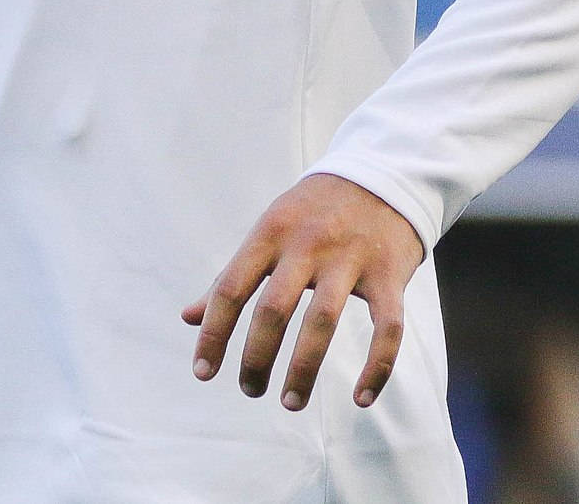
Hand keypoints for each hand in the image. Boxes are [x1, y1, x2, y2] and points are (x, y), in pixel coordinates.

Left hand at [181, 173, 423, 411]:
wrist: (379, 176)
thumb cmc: (312, 212)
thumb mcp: (268, 230)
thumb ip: (232, 274)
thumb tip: (189, 317)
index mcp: (270, 233)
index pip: (231, 287)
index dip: (213, 332)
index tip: (203, 372)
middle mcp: (307, 244)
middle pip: (273, 309)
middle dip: (256, 358)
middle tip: (249, 390)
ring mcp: (349, 259)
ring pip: (322, 322)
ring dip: (304, 369)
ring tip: (291, 402)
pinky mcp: (389, 274)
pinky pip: (386, 329)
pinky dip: (376, 368)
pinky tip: (361, 398)